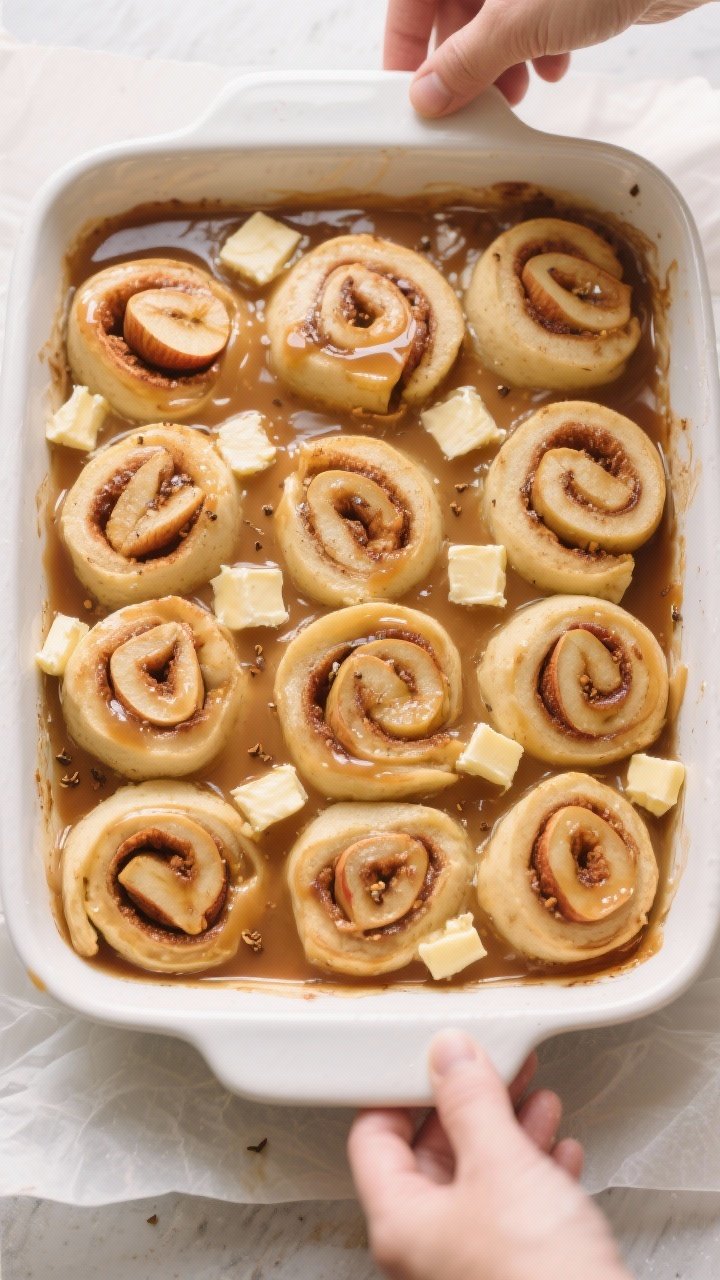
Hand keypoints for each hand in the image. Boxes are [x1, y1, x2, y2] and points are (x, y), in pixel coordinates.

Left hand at [348, 1030, 632, 1279]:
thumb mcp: (500, 1166)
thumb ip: (471, 1103)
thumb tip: (450, 1057)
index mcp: (400, 1222)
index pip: (374, 1137)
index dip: (400, 1090)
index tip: (431, 1058)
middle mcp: (428, 1247)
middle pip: (433, 1154)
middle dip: (469, 1105)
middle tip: (493, 1067)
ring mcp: (471, 1260)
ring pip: (481, 1177)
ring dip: (509, 1130)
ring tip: (534, 1098)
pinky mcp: (518, 1267)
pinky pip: (518, 1207)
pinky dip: (537, 1170)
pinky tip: (559, 1153)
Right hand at [384, 0, 713, 114]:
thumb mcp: (519, 23)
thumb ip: (467, 61)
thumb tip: (428, 96)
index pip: (410, 2)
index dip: (404, 47)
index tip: (406, 93)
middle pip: (453, 12)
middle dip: (462, 63)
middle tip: (465, 106)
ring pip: (494, 20)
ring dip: (499, 65)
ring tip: (513, 96)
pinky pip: (532, 19)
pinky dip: (535, 49)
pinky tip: (551, 69)